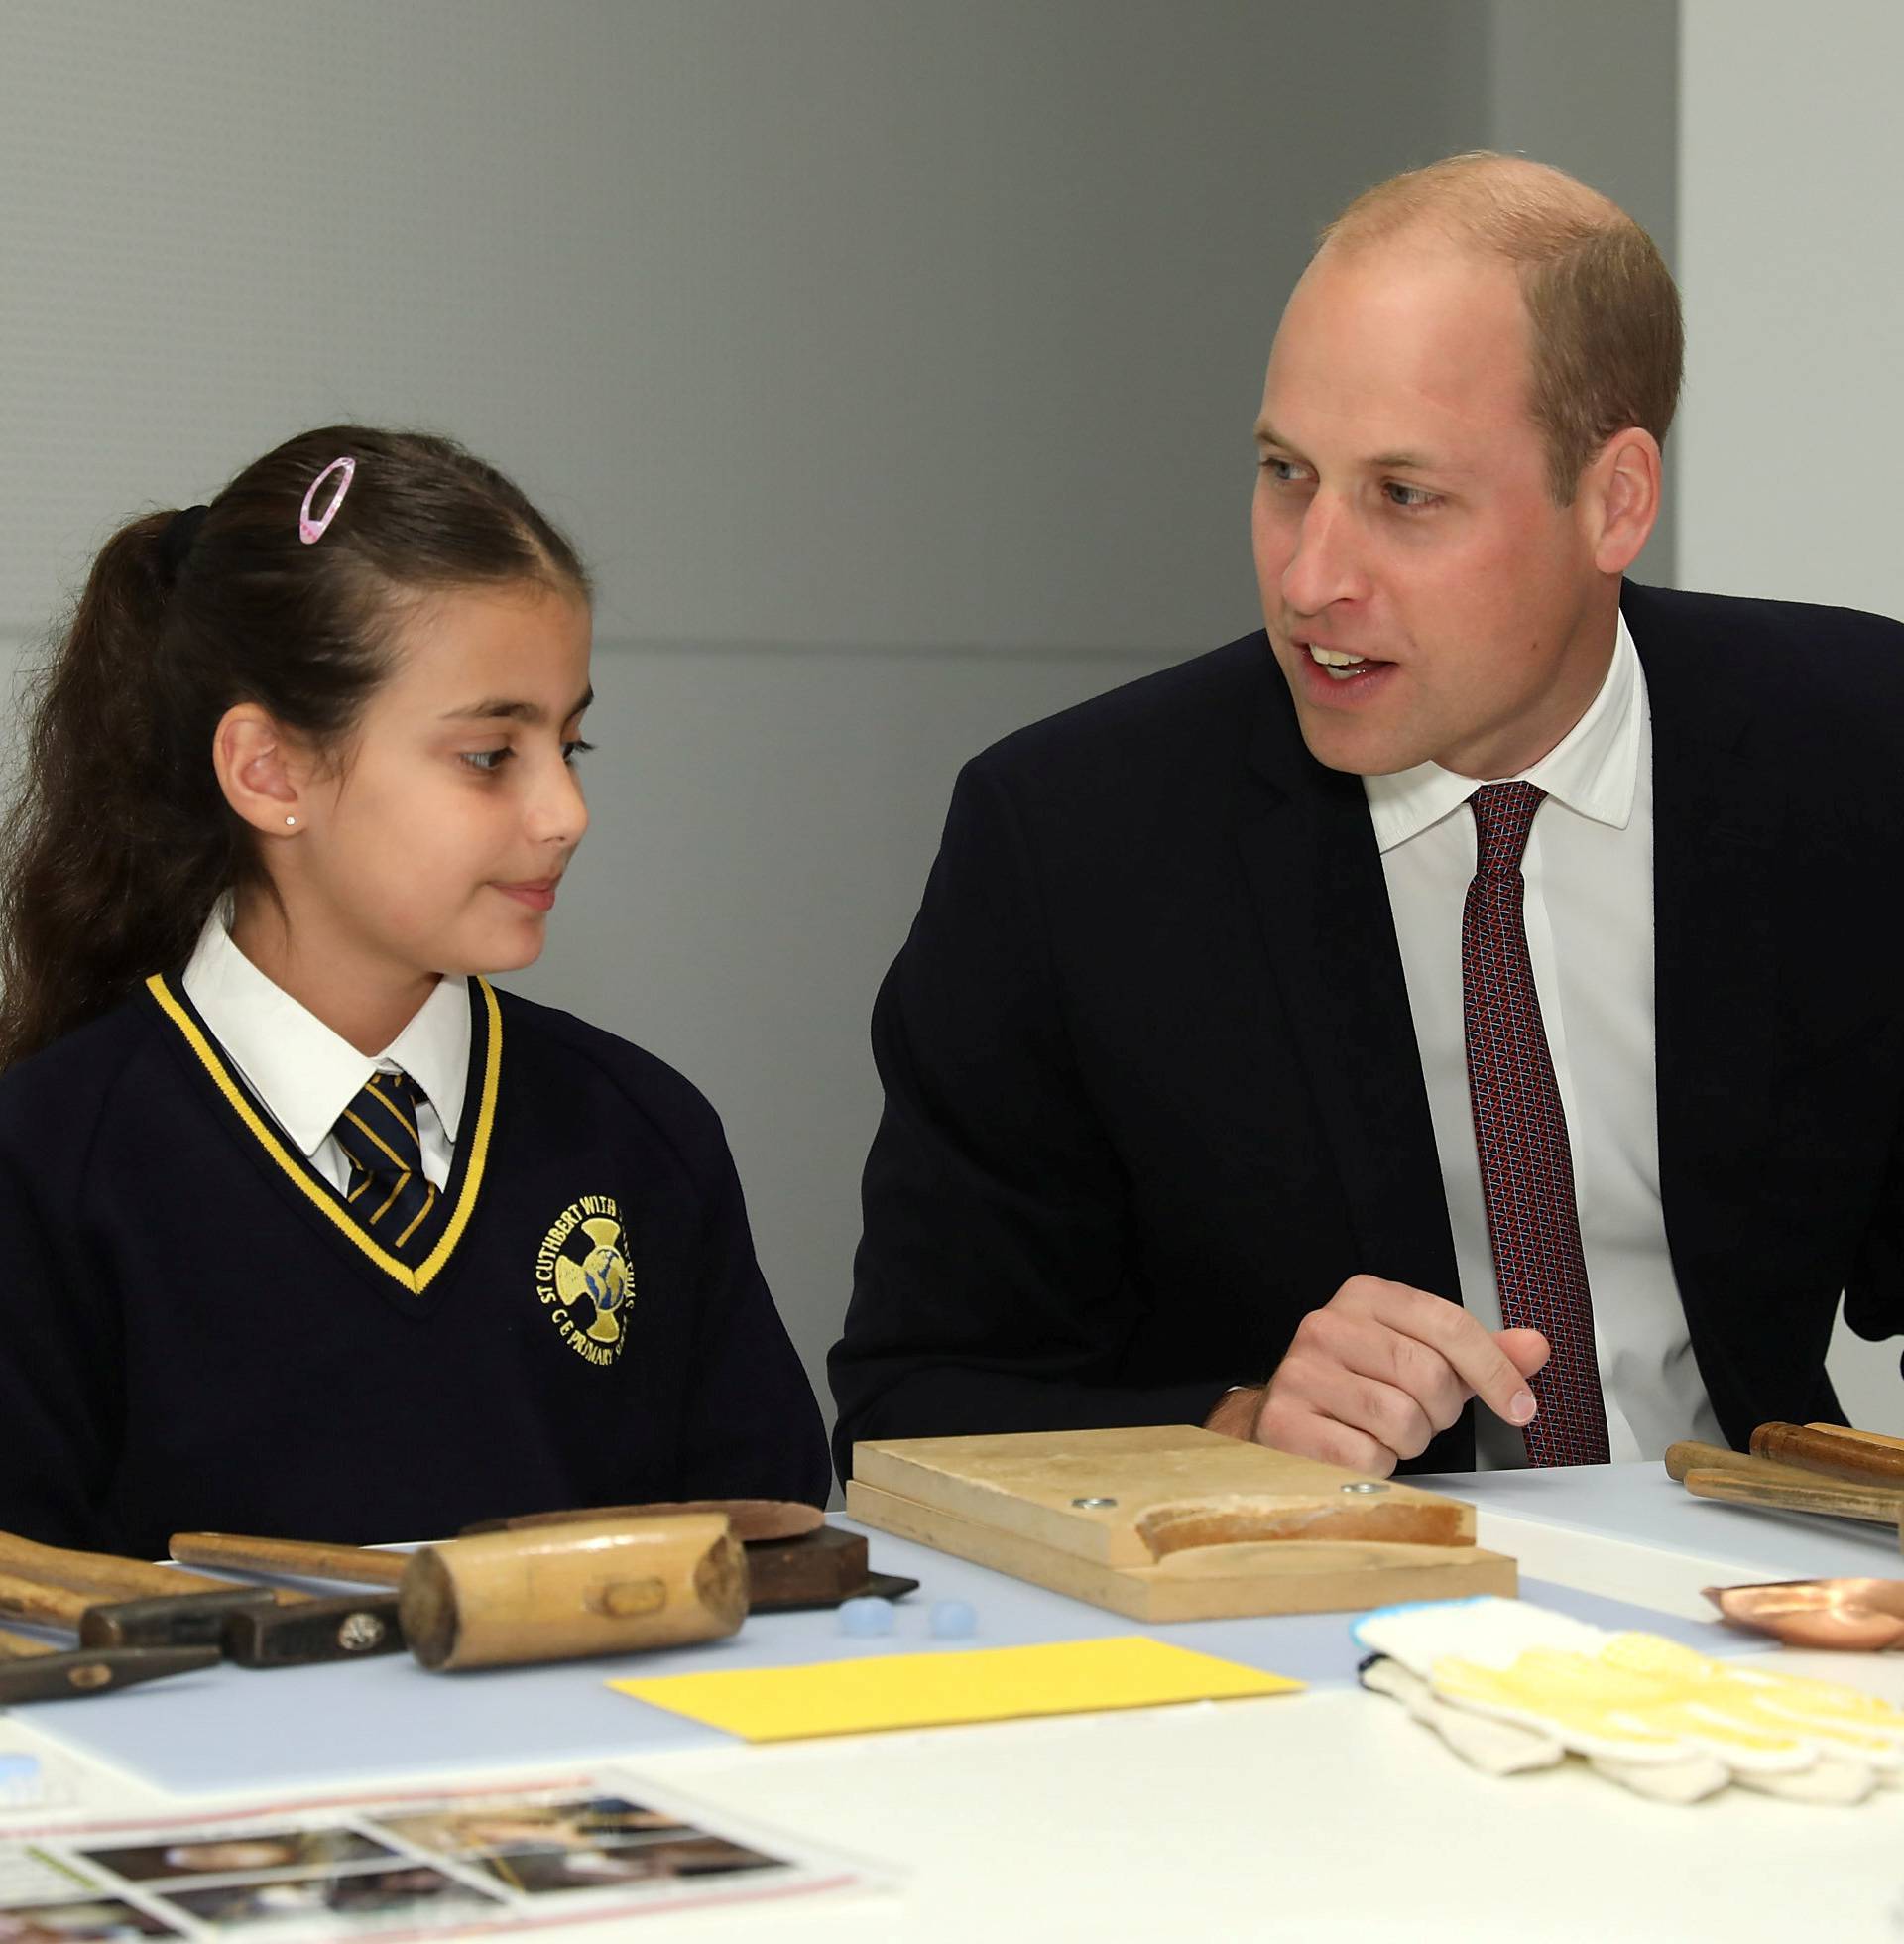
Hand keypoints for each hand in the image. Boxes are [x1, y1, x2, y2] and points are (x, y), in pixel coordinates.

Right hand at [1203, 1274, 1549, 1474]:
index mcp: (1366, 1297)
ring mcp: (1301, 1372)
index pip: (1448, 1324)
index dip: (1495, 1370)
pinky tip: (1358, 1448)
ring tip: (1387, 1433)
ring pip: (1400, 1418)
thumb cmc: (1358, 1385)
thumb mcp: (1420, 1355)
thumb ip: (1479, 1354)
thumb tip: (1534, 1347)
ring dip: (1409, 1441)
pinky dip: (1377, 1465)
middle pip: (1429, 1374)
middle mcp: (1328, 1325)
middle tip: (1422, 1416)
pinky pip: (1367, 1455)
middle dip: (1440, 1412)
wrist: (1284, 1418)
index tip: (1520, 1406)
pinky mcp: (1286, 1421)